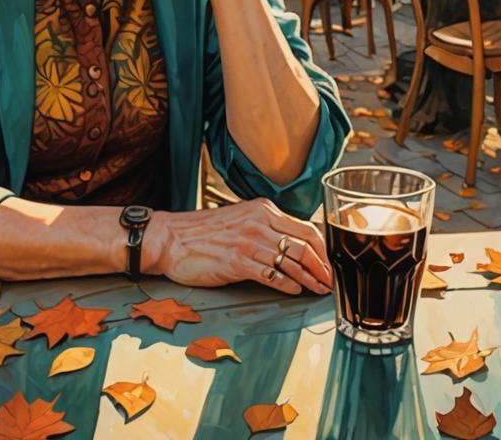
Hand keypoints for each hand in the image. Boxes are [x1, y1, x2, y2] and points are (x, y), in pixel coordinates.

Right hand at [143, 198, 332, 296]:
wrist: (170, 238)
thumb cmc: (202, 232)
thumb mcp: (239, 218)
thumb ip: (264, 226)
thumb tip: (292, 243)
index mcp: (262, 209)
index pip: (306, 228)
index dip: (323, 249)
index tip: (330, 263)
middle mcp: (259, 222)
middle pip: (305, 245)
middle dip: (322, 267)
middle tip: (330, 282)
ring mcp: (248, 242)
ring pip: (293, 262)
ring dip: (310, 279)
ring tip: (318, 290)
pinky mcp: (237, 262)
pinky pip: (272, 275)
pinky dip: (288, 285)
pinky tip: (295, 291)